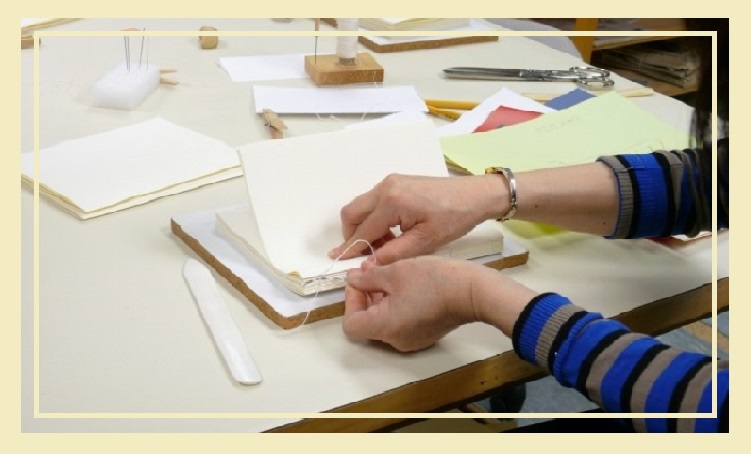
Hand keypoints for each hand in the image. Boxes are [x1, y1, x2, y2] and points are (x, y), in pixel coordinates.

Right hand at [329, 174, 507, 263]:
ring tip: (386, 246)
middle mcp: (386, 187)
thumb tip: (369, 264)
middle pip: (352, 213)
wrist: (475, 196)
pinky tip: (393, 233)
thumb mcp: (425, 242)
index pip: (362, 230)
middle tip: (364, 254)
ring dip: (365, 228)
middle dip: (352, 235)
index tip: (340, 261)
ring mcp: (390, 182)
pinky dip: (375, 218)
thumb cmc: (455, 217)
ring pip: (361, 207)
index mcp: (392, 201)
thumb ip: (394, 253)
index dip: (351, 249)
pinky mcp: (397, 182)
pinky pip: (374, 202)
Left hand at [342, 256, 536, 351]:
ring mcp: (412, 340)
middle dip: (366, 294)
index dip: (350, 301)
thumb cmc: (433, 280)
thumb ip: (367, 278)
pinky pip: (401, 322)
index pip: (351, 325)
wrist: (472, 291)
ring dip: (381, 297)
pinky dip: (397, 304)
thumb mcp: (394, 272)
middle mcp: (396, 340)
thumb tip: (353, 279)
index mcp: (384, 328)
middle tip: (371, 270)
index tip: (359, 281)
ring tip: (389, 272)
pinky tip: (406, 283)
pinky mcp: (425, 333)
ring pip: (385, 321)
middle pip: (368, 322)